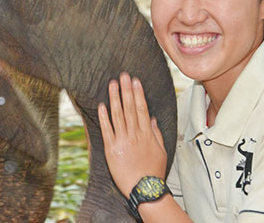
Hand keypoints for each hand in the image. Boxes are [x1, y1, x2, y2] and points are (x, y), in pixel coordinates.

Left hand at [98, 72, 167, 197]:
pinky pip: (107, 130)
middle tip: (124, 75)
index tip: (136, 81)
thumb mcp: (161, 150)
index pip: (142, 109)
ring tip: (112, 84)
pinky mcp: (111, 149)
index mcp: (147, 133)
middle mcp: (134, 134)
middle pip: (130, 108)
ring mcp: (122, 141)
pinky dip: (104, 117)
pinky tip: (101, 105)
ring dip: (115, 98)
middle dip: (126, 90)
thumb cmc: (154, 171)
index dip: (138, 93)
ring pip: (118, 115)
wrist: (144, 189)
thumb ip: (156, 133)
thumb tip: (153, 119)